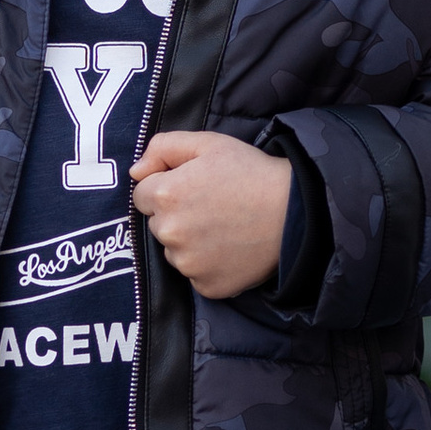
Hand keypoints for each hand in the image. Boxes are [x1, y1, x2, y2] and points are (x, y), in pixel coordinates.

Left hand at [131, 129, 294, 299]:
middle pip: (158, 225)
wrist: (294, 210)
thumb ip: (163, 147)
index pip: (143, 196)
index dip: (166, 188)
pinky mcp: (207, 286)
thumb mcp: (208, 143)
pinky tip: (230, 247)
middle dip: (177, 215)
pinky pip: (195, 275)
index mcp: (166, 195)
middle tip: (213, 206)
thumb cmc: (251, 172)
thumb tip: (136, 172)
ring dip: (190, 242)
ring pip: (175, 252)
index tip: (193, 187)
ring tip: (225, 227)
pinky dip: (207, 264)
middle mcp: (170, 233)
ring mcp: (188, 264)